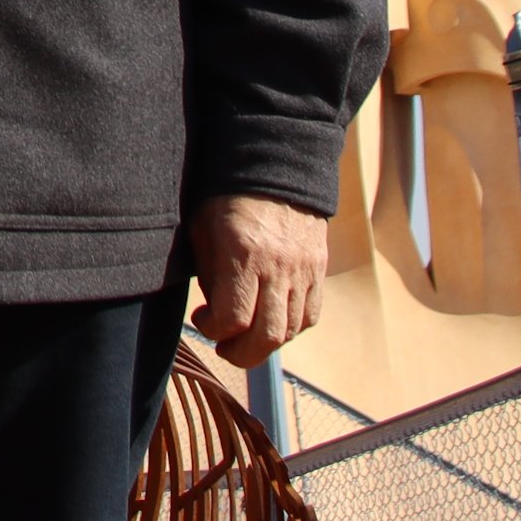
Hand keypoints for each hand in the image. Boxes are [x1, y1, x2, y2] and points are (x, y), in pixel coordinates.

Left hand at [189, 193, 329, 367]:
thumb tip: (216, 313)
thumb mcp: (203, 229)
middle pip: (267, 336)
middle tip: (224, 346)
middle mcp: (278, 267)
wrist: (275, 167)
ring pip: (290, 330)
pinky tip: (271, 320)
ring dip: (265, 343)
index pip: (234, 319)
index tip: (203, 320)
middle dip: (241, 354)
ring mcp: (303, 270)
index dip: (214, 331)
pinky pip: (309, 316)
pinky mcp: (318, 270)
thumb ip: (209, 275)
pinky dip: (290, 328)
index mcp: (243, 255)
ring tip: (245, 335)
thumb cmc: (226, 198)